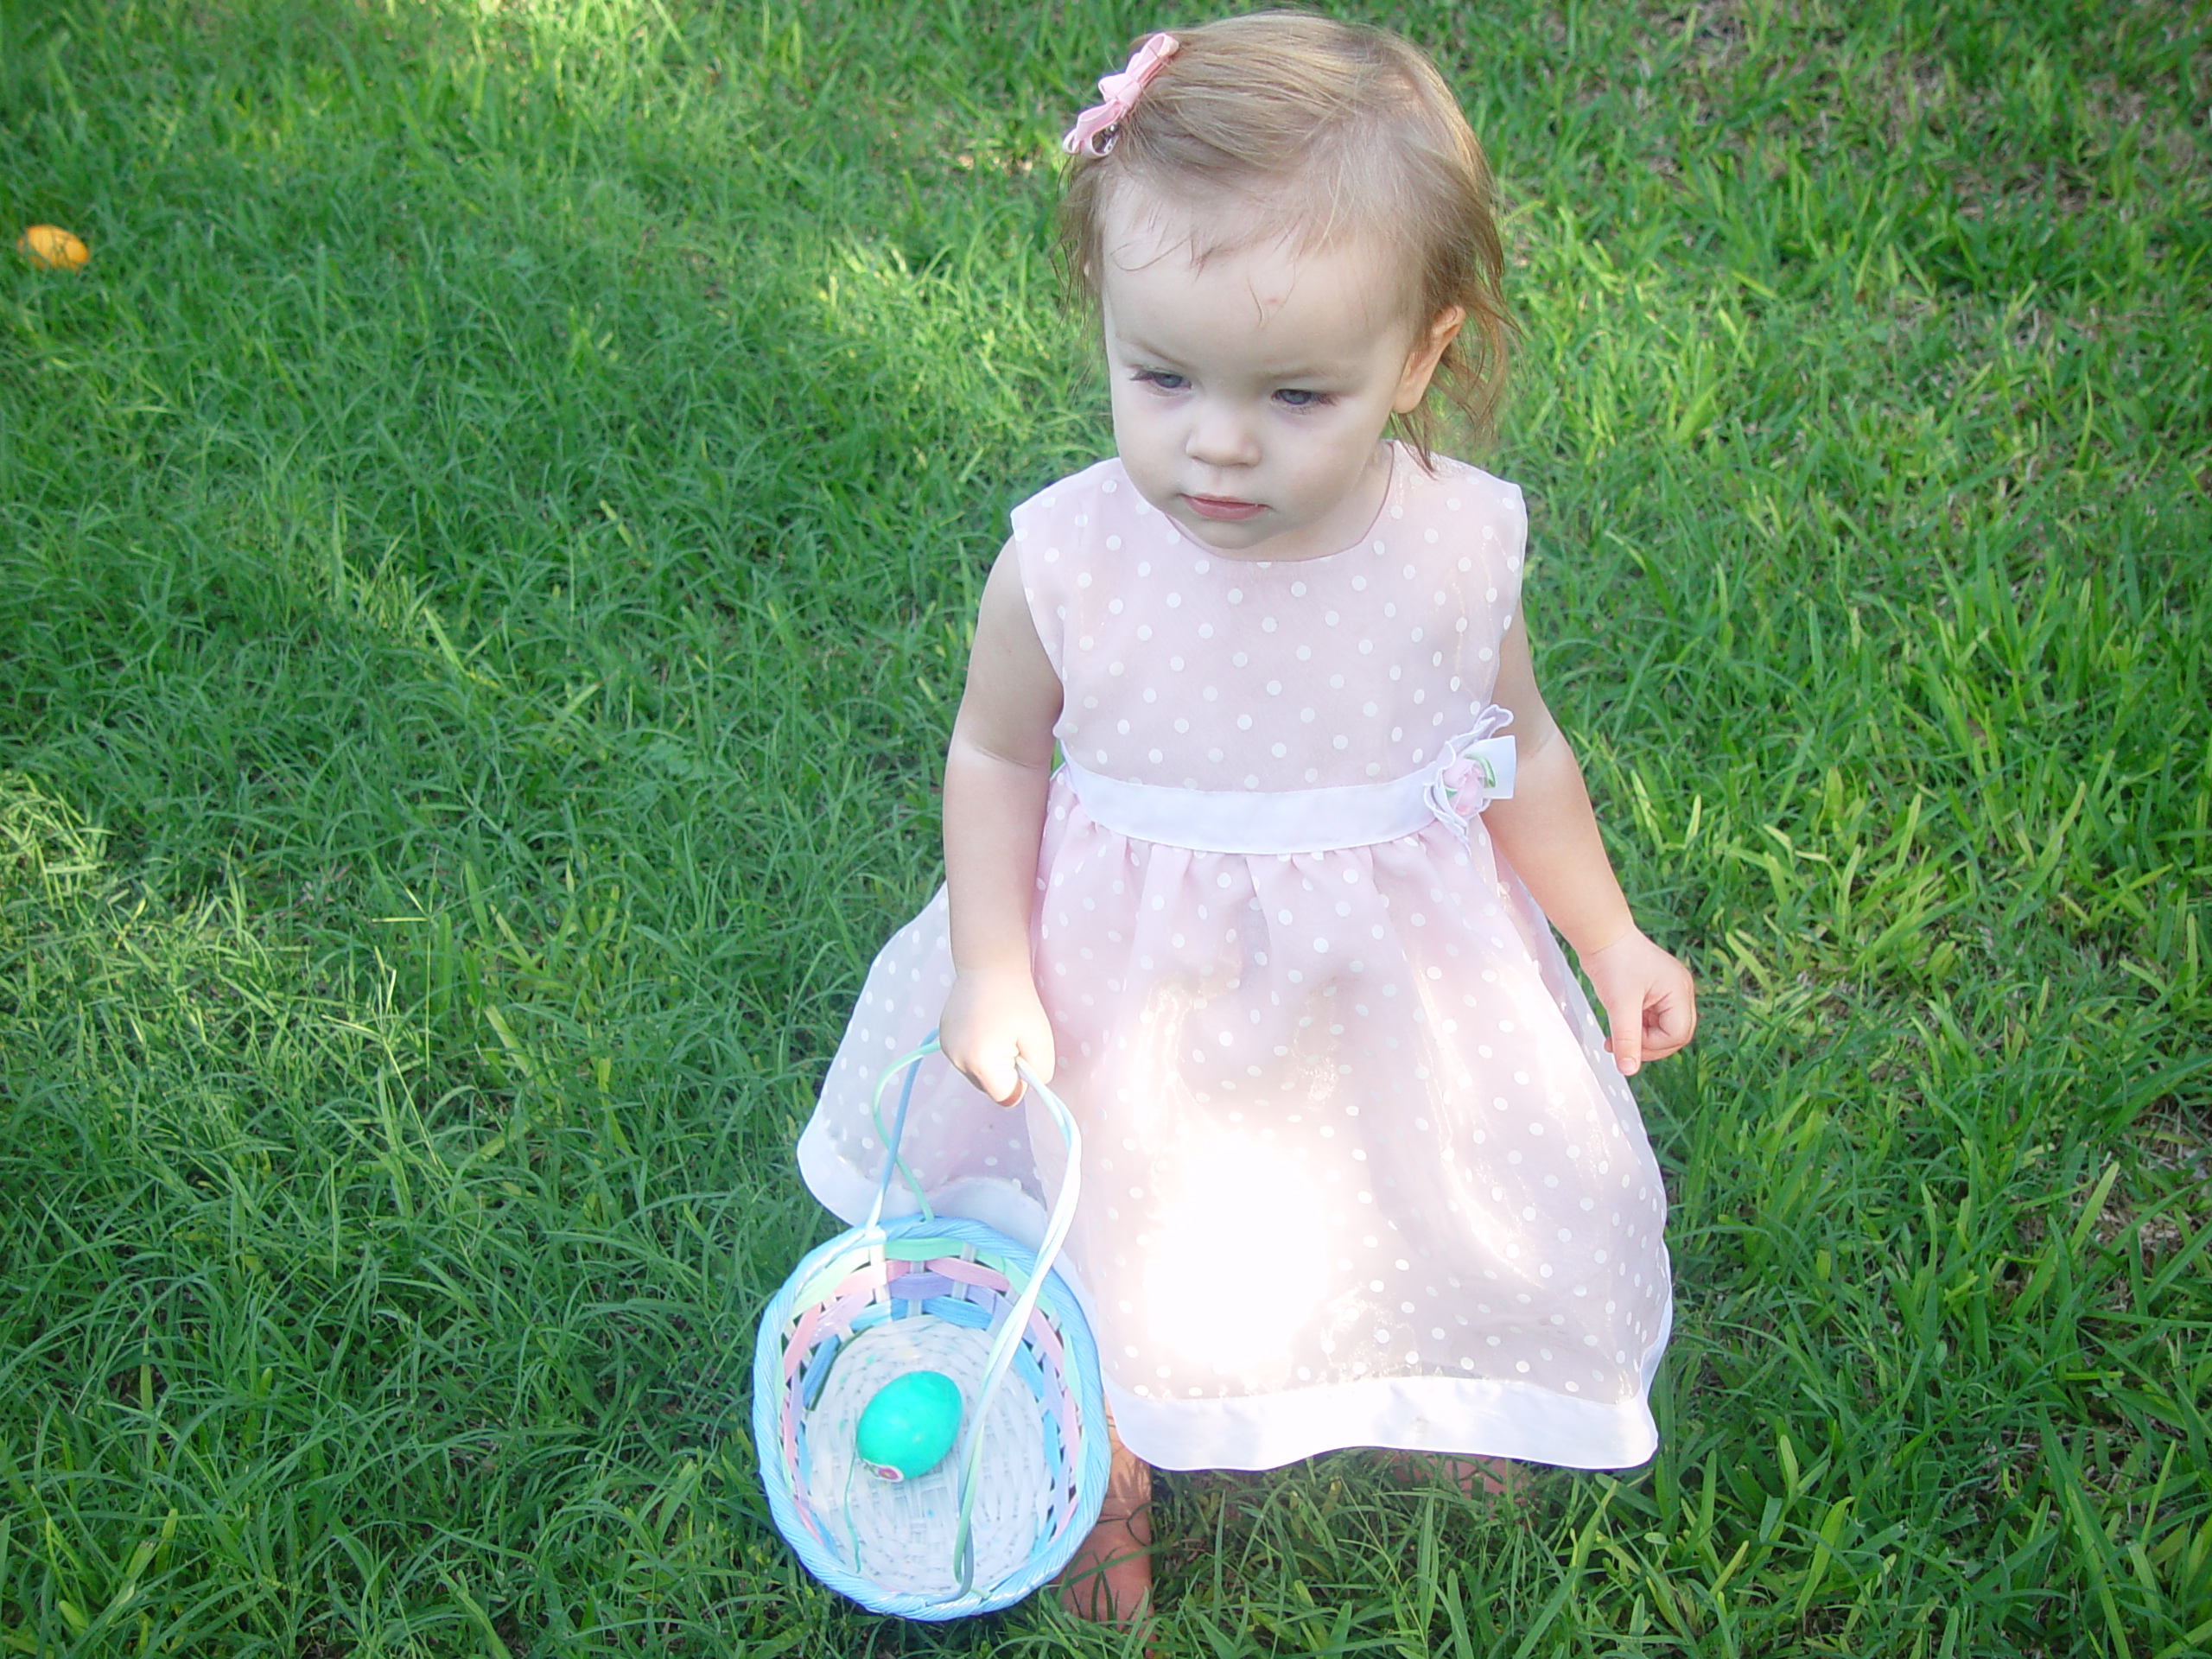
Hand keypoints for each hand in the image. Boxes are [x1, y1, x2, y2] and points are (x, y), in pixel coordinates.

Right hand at [939, 966, 1055, 1105]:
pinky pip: (966, 1059)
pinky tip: (984, 1025)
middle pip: (988, 1088)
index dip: (1020, 1083)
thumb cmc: (1018, 1000)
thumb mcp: (1041, 1039)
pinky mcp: (944, 1039)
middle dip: (1004, 1073)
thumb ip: (1041, 1072)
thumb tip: (1029, 1085)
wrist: (989, 965)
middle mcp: (958, 1060)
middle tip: (1013, 1040)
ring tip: (998, 1030)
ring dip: (990, 1062)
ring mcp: (947, 1050)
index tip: (1025, 1057)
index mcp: (981, 1062)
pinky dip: (977, 1050)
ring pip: (977, 1074)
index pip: (1005, 1098)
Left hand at [1577, 928, 1695, 1076]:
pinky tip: (1618, 1027)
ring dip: (1640, 1037)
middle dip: (1648, 1044)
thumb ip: (1626, 1039)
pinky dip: (1637, 1026)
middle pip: (1676, 1033)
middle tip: (1621, 1046)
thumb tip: (1628, 1070)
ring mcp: (1670, 989)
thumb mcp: (1619, 1005)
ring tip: (1614, 1037)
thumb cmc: (1612, 961)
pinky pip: (1654, 1017)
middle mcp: (1681, 990)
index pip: (1677, 1034)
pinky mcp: (1657, 989)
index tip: (1626, 1043)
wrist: (1600, 934)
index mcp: (1680, 991)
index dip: (1652, 1046)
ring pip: (1663, 1027)